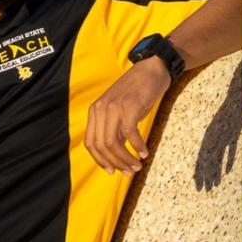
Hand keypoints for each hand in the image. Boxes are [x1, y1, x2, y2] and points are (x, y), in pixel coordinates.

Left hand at [84, 56, 173, 174]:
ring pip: (113, 142)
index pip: (90, 143)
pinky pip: (129, 133)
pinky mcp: (129, 106)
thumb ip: (114, 128)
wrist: (151, 70)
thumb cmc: (136, 93)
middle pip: (101, 145)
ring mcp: (114, 107)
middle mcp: (100, 110)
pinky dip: (137, 146)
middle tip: (129, 171)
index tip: (112, 171)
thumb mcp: (119, 110)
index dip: (100, 160)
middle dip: (115, 162)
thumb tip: (116, 153)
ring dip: (126, 158)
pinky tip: (144, 152)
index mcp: (95, 112)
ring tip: (137, 166)